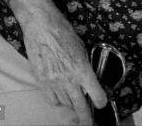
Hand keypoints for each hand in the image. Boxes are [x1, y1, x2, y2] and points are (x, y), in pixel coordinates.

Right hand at [10, 0, 106, 124]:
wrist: (41, 25)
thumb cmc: (62, 31)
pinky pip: (52, 99)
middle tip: (89, 122)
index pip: (96, 95)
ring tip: (74, 100)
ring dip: (71, 104)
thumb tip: (88, 78)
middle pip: (80, 107)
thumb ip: (85, 65)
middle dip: (86, 117)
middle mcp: (68, 79)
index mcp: (82, 68)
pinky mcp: (41, 82)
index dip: (101, 101)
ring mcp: (53, 82)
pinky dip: (58, 100)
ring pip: (65, 104)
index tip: (101, 103)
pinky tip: (61, 94)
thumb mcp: (81, 47)